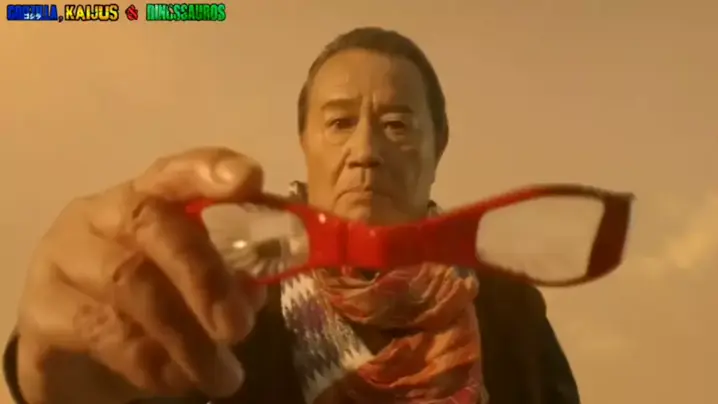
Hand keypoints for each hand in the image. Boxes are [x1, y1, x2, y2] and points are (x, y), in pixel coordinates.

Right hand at [15, 147, 266, 402]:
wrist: (73, 356)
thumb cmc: (147, 305)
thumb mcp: (193, 286)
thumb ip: (228, 275)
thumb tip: (256, 287)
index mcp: (145, 197)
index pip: (175, 170)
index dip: (210, 170)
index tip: (248, 179)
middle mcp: (101, 215)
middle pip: (151, 222)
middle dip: (204, 276)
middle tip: (239, 327)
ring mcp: (65, 257)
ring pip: (129, 281)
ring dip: (185, 336)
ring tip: (222, 374)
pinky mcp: (43, 308)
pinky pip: (102, 329)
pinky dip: (150, 360)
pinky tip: (178, 381)